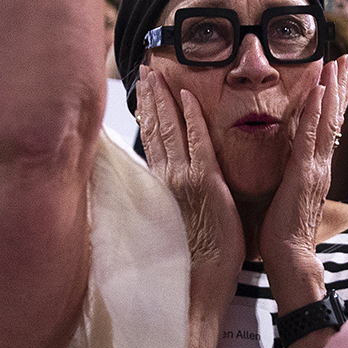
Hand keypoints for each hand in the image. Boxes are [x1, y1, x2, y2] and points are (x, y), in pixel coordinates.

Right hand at [135, 67, 243, 290]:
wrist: (201, 276)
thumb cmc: (194, 254)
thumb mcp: (176, 217)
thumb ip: (171, 192)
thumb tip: (169, 178)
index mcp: (161, 184)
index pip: (151, 139)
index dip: (146, 112)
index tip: (143, 89)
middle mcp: (167, 177)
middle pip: (155, 128)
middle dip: (150, 97)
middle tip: (145, 70)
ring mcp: (184, 177)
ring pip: (170, 128)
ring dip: (164, 98)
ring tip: (157, 74)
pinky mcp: (205, 181)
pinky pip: (198, 141)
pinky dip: (192, 116)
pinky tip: (188, 96)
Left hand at [261, 58, 347, 301]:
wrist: (290, 256)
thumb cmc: (284, 232)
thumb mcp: (289, 195)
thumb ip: (293, 175)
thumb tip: (289, 163)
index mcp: (316, 168)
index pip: (328, 127)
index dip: (334, 100)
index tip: (339, 75)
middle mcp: (321, 164)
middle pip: (334, 118)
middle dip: (340, 86)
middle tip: (345, 58)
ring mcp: (315, 168)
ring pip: (327, 121)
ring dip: (332, 90)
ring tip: (337, 63)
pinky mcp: (303, 174)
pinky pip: (310, 137)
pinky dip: (316, 112)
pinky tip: (319, 91)